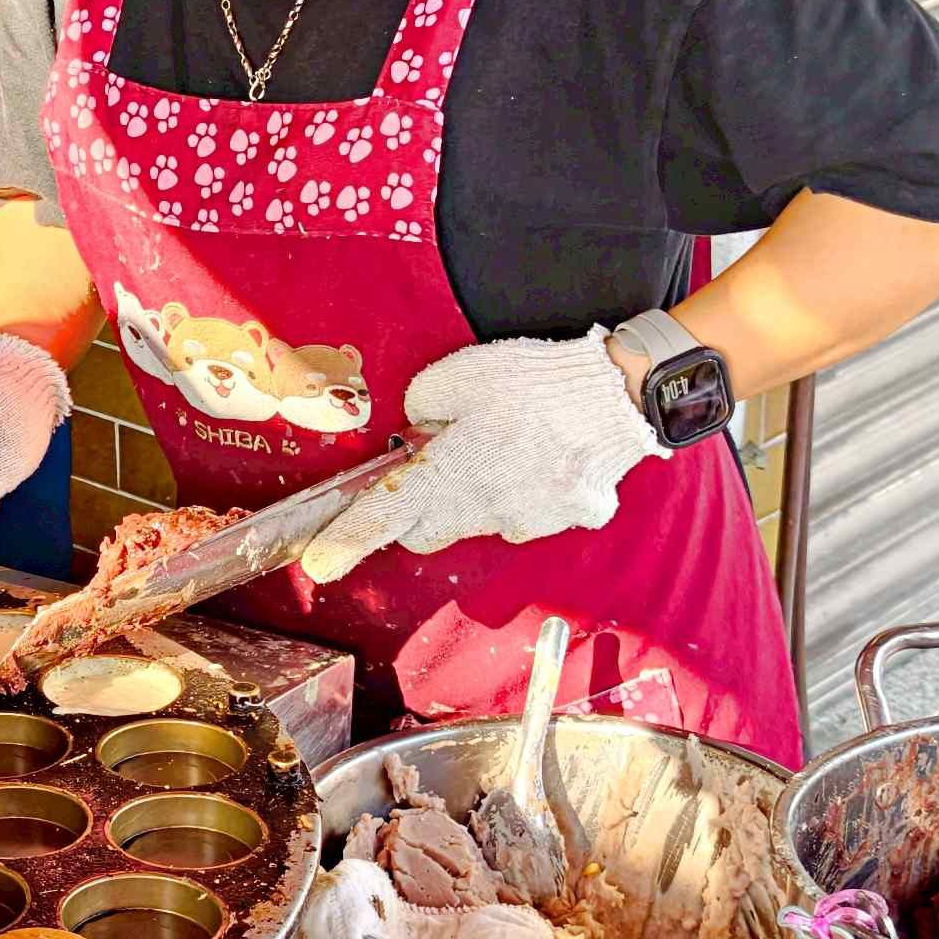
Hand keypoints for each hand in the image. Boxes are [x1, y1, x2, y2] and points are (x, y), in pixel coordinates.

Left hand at [300, 326, 666, 582]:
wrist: (621, 394)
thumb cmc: (533, 382)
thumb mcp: (456, 375)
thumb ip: (423, 404)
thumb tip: (419, 426)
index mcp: (445, 477)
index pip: (380, 518)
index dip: (345, 542)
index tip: (318, 564)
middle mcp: (482, 511)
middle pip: (429, 530)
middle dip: (421, 509)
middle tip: (437, 468)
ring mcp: (529, 521)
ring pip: (486, 519)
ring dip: (484, 492)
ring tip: (510, 445)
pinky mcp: (571, 517)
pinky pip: (539, 509)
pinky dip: (536, 488)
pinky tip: (552, 454)